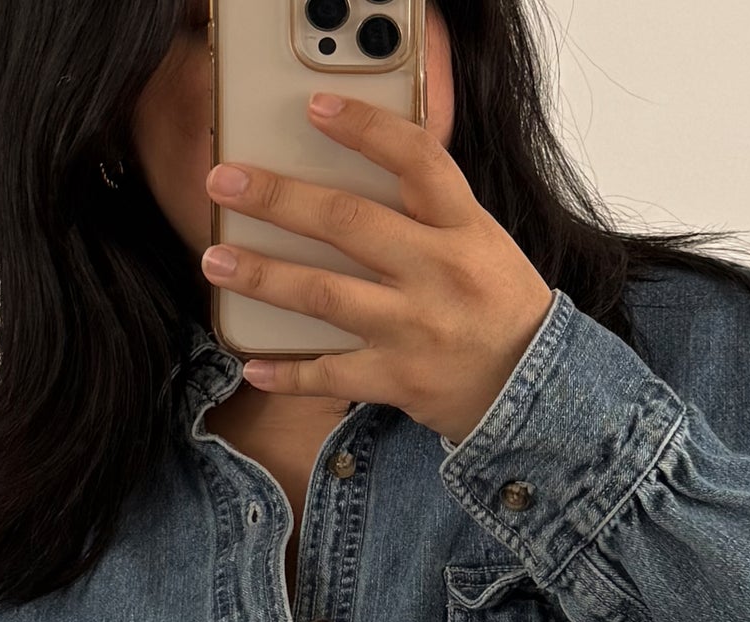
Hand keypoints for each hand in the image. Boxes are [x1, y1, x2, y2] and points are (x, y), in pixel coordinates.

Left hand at [201, 91, 553, 446]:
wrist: (533, 387)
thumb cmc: (497, 305)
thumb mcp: (480, 240)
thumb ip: (427, 208)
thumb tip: (354, 170)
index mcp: (463, 228)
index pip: (416, 159)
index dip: (365, 128)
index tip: (316, 107)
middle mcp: (437, 273)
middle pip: (347, 222)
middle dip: (278, 199)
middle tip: (225, 181)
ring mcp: (415, 328)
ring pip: (324, 295)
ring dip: (263, 276)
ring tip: (217, 260)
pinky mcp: (399, 378)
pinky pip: (330, 375)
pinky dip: (288, 374)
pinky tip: (251, 363)